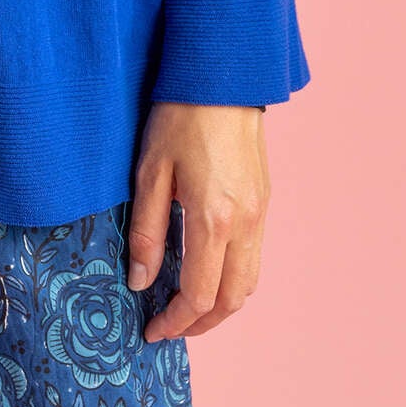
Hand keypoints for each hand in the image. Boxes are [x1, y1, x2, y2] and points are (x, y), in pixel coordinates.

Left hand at [126, 101, 269, 340]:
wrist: (222, 76)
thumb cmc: (180, 116)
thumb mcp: (149, 172)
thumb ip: (145, 231)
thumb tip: (141, 281)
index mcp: (215, 219)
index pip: (200, 295)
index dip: (176, 322)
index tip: (152, 331)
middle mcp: (246, 223)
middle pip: (234, 299)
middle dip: (203, 323)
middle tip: (169, 327)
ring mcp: (261, 212)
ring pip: (250, 281)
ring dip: (222, 304)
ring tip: (187, 306)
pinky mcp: (264, 200)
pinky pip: (254, 255)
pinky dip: (233, 277)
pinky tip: (206, 269)